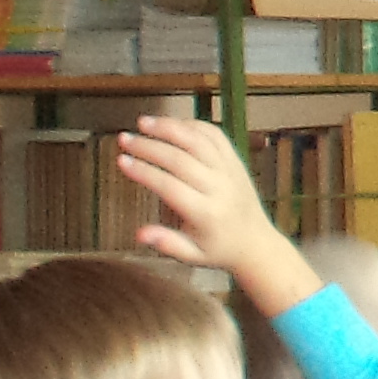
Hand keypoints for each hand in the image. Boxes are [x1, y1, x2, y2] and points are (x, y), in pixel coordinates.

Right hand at [111, 112, 293, 297]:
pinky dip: (192, 125)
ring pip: (198, 141)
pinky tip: (171, 124)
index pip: (170, 187)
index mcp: (207, 215)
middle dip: (148, 146)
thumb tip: (139, 234)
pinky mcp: (235, 161)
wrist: (256, 243)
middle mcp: (220, 189)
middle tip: (124, 139)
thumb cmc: (219, 249)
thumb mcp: (192, 256)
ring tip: (143, 122)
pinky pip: (214, 136)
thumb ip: (167, 243)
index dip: (144, 171)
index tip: (121, 160)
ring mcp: (229, 171)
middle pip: (180, 160)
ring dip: (169, 128)